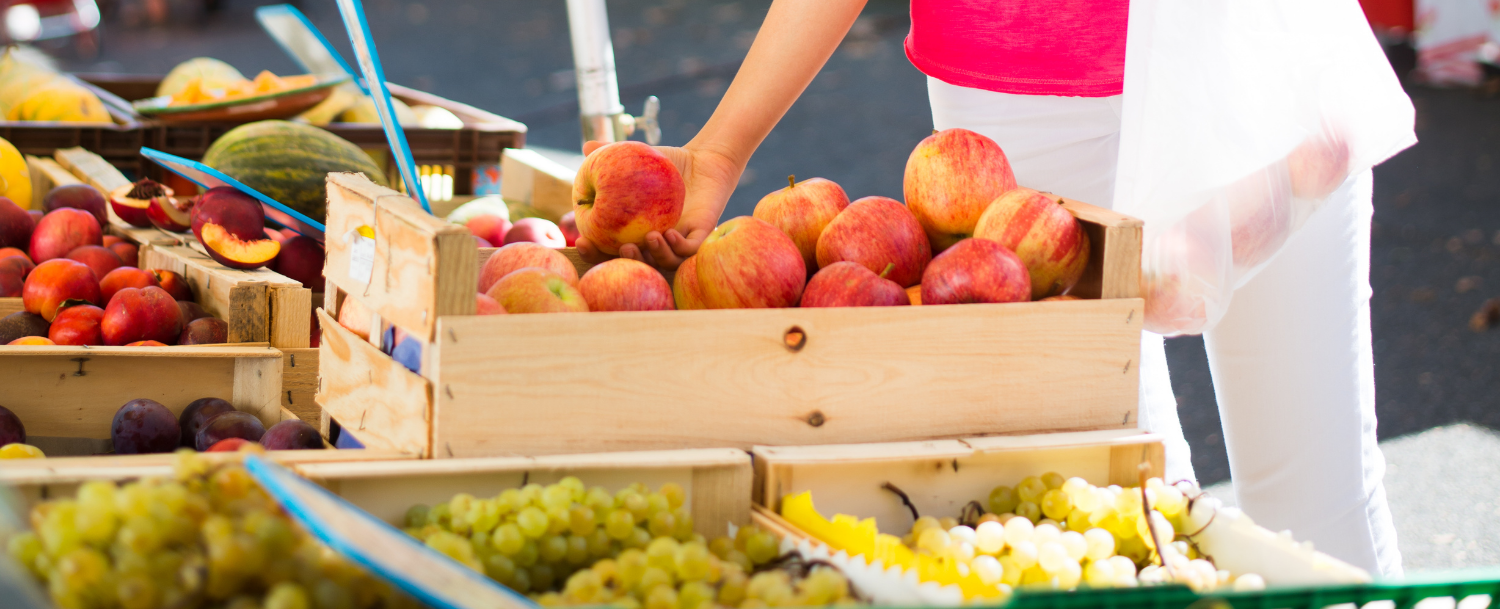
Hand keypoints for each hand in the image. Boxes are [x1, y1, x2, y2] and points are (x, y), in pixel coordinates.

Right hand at [575, 140, 742, 269]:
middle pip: (637, 263)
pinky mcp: (700, 238)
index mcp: (633, 232)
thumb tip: (588, 146)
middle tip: (623, 247)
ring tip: (650, 237)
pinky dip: (678, 247)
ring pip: (665, 262)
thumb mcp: (635, 158)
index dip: (593, 252)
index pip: (608, 249)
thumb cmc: (665, 162)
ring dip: (656, 255)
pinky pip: (689, 251)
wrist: (703, 160)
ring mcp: (677, 242)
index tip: (582, 241)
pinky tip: (670, 234)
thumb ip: (610, 152)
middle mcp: (654, 243)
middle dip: (628, 261)